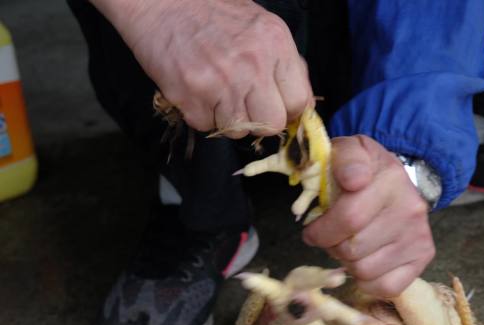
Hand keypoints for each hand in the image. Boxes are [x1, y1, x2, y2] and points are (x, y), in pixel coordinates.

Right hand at [92, 0, 312, 134]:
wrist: (160, 2)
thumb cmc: (212, 13)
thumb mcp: (262, 26)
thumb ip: (285, 63)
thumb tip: (302, 102)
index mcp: (275, 44)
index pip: (299, 102)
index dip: (289, 111)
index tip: (278, 109)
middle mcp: (252, 65)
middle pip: (272, 124)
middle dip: (261, 121)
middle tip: (247, 106)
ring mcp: (220, 83)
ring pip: (238, 131)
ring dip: (229, 119)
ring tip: (218, 92)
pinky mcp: (189, 96)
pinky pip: (206, 126)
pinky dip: (201, 114)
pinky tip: (197, 90)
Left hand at [303, 135, 434, 297]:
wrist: (398, 178)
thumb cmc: (363, 169)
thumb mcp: (349, 150)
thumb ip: (345, 158)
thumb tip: (353, 181)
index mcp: (390, 179)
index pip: (348, 218)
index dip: (320, 230)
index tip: (312, 229)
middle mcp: (410, 208)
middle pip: (353, 249)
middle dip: (331, 246)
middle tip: (331, 236)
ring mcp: (419, 235)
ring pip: (365, 270)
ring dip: (348, 262)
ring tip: (348, 244)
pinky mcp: (424, 256)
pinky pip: (387, 286)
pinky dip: (368, 281)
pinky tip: (365, 261)